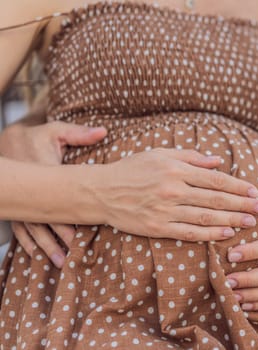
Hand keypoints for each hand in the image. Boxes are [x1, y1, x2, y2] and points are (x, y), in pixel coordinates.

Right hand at [0, 121, 107, 266]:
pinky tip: (38, 256)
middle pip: (47, 219)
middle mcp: (31, 191)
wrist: (7, 141)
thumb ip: (79, 134)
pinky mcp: (16, 206)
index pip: (59, 200)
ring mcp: (21, 201)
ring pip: (33, 228)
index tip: (82, 234)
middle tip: (75, 256)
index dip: (70, 218)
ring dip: (46, 246)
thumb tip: (103, 132)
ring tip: (61, 262)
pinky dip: (29, 243)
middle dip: (61, 238)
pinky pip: (21, 228)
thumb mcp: (55, 132)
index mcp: (44, 173)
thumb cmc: (36, 137)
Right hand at [94, 148, 257, 240]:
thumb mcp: (161, 154)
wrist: (101, 191)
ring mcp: (165, 210)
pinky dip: (210, 234)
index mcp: (176, 169)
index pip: (215, 179)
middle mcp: (173, 189)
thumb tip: (218, 162)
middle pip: (215, 200)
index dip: (238, 187)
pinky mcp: (157, 227)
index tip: (254, 192)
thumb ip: (192, 157)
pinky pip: (189, 232)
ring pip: (206, 217)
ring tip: (250, 222)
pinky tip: (226, 234)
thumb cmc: (133, 169)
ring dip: (231, 220)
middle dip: (242, 205)